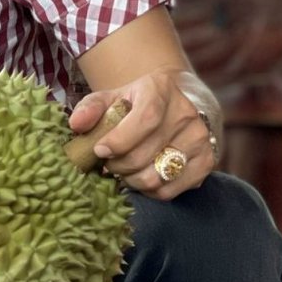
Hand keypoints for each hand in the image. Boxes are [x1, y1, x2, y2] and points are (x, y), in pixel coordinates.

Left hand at [69, 68, 218, 200]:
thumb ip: (91, 108)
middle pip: (145, 154)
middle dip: (118, 165)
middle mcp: (186, 113)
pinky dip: (149, 191)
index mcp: (161, 90)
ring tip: (124, 170)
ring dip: (131, 180)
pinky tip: (142, 176)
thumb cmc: (136, 105)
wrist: (174, 107)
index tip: (101, 150)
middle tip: (109, 163)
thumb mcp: (112, 99)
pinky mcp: (206, 162)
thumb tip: (76, 124)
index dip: (119, 140)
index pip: (145, 120)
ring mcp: (200, 139)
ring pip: (156, 177)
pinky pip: (169, 190)